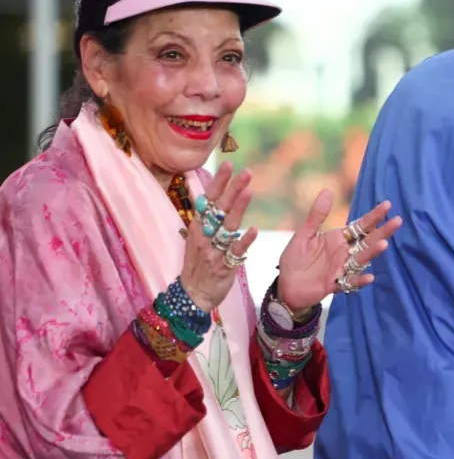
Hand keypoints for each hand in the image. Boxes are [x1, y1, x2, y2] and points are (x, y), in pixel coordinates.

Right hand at [180, 162, 256, 311]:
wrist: (194, 294)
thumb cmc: (199, 262)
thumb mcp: (197, 237)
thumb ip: (206, 217)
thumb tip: (211, 194)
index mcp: (198, 226)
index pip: (209, 199)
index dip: (219, 182)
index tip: (228, 164)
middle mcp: (205, 235)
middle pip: (220, 208)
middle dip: (233, 189)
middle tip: (246, 172)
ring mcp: (214, 250)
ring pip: (228, 226)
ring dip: (239, 208)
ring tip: (249, 191)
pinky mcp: (224, 265)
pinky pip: (235, 251)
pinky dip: (244, 240)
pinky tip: (254, 230)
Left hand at [276, 192, 403, 310]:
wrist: (286, 285)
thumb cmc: (295, 259)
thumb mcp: (304, 234)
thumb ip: (317, 215)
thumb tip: (328, 190)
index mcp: (338, 239)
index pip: (360, 226)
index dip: (374, 216)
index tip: (387, 205)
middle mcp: (344, 253)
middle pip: (367, 240)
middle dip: (382, 231)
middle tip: (398, 221)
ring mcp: (342, 268)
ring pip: (361, 259)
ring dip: (372, 252)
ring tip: (383, 244)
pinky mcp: (335, 284)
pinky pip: (350, 282)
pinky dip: (360, 280)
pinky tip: (369, 277)